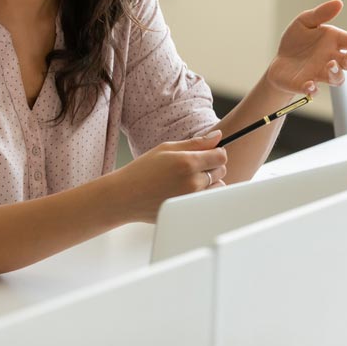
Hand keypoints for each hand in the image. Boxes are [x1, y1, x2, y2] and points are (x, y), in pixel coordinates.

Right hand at [112, 131, 227, 222]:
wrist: (125, 196)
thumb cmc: (141, 171)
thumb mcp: (165, 149)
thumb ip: (195, 142)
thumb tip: (217, 136)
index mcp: (187, 162)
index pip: (221, 156)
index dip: (216, 152)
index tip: (209, 153)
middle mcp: (193, 181)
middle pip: (221, 170)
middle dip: (212, 166)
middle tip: (192, 166)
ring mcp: (193, 198)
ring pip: (219, 186)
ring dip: (210, 181)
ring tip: (189, 179)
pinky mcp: (191, 210)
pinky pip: (210, 199)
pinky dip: (204, 193)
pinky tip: (188, 190)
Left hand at [266, 0, 346, 95]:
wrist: (279, 61)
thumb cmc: (296, 42)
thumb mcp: (304, 22)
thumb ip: (320, 14)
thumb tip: (338, 3)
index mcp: (334, 43)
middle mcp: (331, 60)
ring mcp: (319, 74)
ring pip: (336, 78)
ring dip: (336, 73)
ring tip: (330, 64)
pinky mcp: (304, 84)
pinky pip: (312, 90)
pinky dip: (312, 89)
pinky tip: (310, 85)